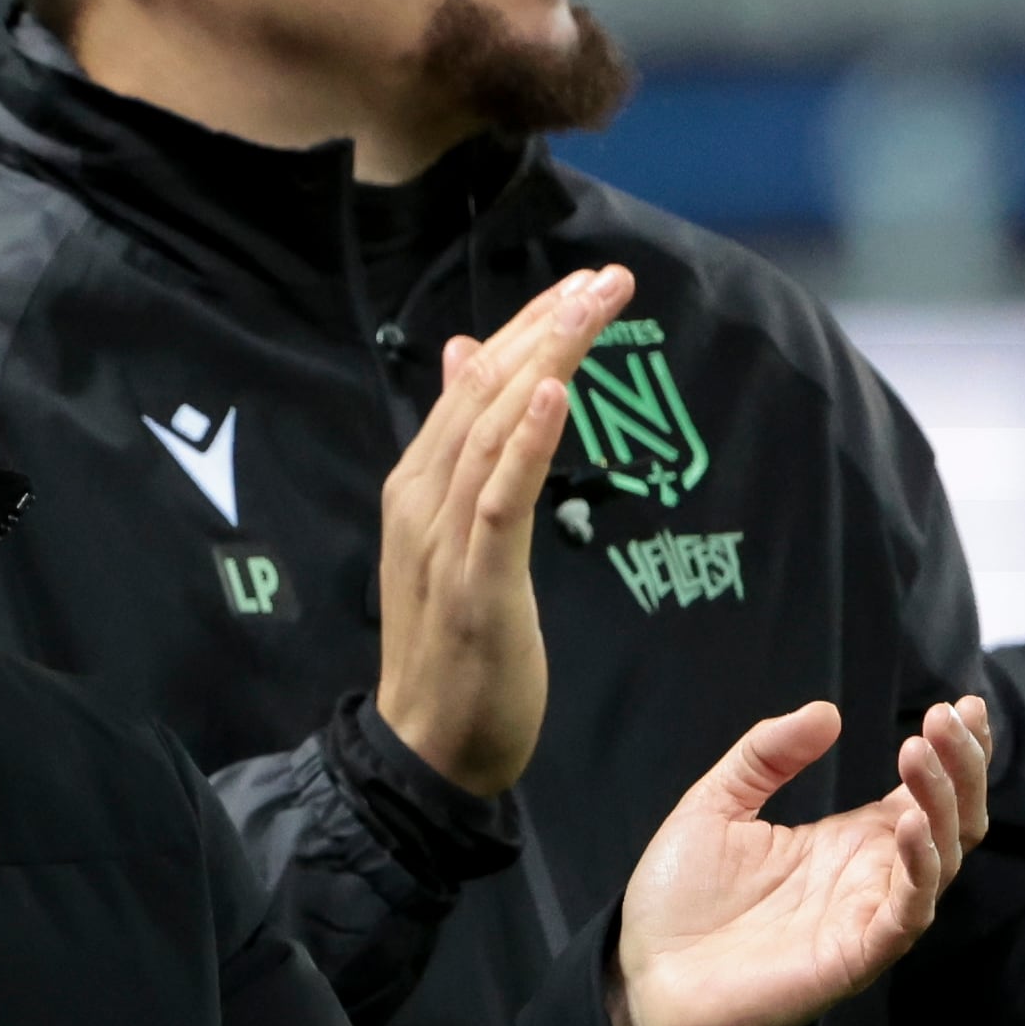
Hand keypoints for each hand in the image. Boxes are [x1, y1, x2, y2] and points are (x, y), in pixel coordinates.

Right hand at [376, 266, 632, 793]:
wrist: (428, 748)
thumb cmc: (452, 650)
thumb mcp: (453, 537)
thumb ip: (462, 451)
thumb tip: (465, 358)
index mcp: (417, 486)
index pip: (471, 384)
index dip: (528, 327)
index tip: (586, 285)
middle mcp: (420, 499)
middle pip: (484, 392)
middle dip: (547, 328)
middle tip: (607, 278)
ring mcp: (442, 540)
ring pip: (492, 429)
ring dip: (545, 361)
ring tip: (591, 308)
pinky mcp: (474, 583)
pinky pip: (500, 500)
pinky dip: (526, 443)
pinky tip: (553, 394)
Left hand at [613, 698, 990, 1025]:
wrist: (644, 979)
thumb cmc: (678, 901)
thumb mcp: (715, 806)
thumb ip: (767, 756)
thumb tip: (827, 712)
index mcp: (846, 842)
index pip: (923, 792)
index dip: (951, 751)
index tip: (961, 703)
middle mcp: (869, 876)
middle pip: (952, 818)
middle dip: (962, 765)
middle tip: (951, 716)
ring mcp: (868, 915)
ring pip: (944, 856)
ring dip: (944, 800)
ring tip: (922, 751)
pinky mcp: (857, 955)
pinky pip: (910, 910)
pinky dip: (921, 864)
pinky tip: (910, 822)